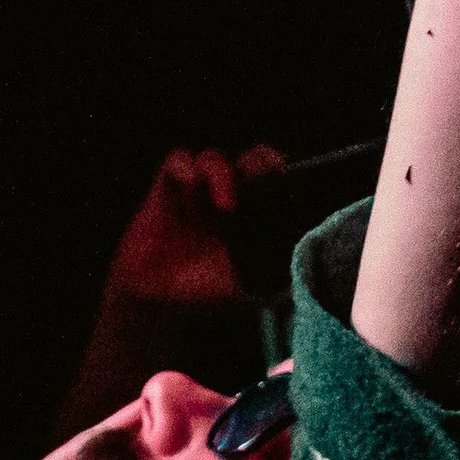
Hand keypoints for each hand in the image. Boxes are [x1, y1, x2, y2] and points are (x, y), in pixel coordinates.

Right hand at [102, 146, 286, 309]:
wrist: (156, 301)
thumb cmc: (205, 292)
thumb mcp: (247, 290)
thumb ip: (275, 279)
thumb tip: (303, 269)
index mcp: (250, 214)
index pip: (272, 179)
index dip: (282, 174)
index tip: (289, 180)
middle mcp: (226, 197)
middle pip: (249, 159)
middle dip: (259, 161)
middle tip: (265, 173)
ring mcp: (196, 193)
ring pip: (213, 158)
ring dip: (221, 175)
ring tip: (225, 206)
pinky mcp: (166, 192)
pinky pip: (176, 162)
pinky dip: (186, 171)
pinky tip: (190, 193)